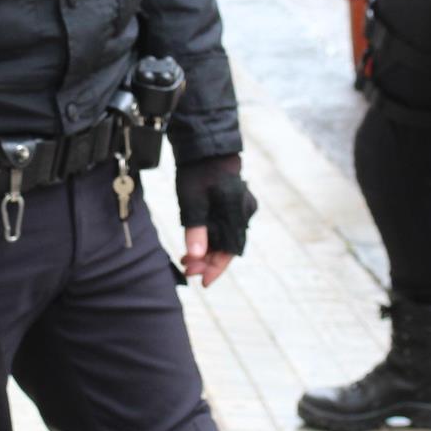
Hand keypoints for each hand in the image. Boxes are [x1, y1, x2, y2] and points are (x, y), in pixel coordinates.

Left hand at [175, 155, 258, 287]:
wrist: (206, 147)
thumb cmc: (197, 171)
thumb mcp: (191, 200)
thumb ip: (195, 228)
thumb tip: (196, 256)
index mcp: (236, 211)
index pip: (230, 250)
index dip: (216, 268)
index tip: (202, 282)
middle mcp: (244, 211)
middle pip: (229, 246)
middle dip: (208, 261)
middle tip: (186, 270)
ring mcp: (243, 207)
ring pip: (227, 238)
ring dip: (208, 250)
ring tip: (186, 259)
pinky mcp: (237, 203)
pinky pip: (227, 227)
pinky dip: (212, 238)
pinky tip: (197, 244)